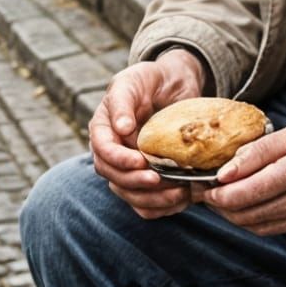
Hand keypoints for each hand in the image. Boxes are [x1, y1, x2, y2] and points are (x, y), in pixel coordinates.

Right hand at [89, 50, 207, 218]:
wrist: (174, 86)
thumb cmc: (150, 79)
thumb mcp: (133, 80)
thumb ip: (122, 102)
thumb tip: (121, 129)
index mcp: (103, 130)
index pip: (102, 151)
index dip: (119, 160)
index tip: (140, 160)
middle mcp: (113, 152)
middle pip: (114, 178)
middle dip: (136, 182)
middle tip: (159, 179)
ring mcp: (130, 168)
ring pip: (131, 195)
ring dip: (153, 199)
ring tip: (179, 193)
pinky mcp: (148, 178)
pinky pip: (148, 203)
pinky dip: (163, 207)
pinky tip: (183, 200)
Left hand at [202, 113, 285, 235]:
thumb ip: (260, 150)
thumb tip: (225, 170)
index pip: (247, 192)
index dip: (218, 193)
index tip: (203, 185)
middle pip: (247, 214)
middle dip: (220, 205)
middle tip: (207, 191)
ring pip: (257, 226)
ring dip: (234, 215)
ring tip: (223, 197)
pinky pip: (274, 228)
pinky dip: (255, 219)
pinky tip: (249, 203)